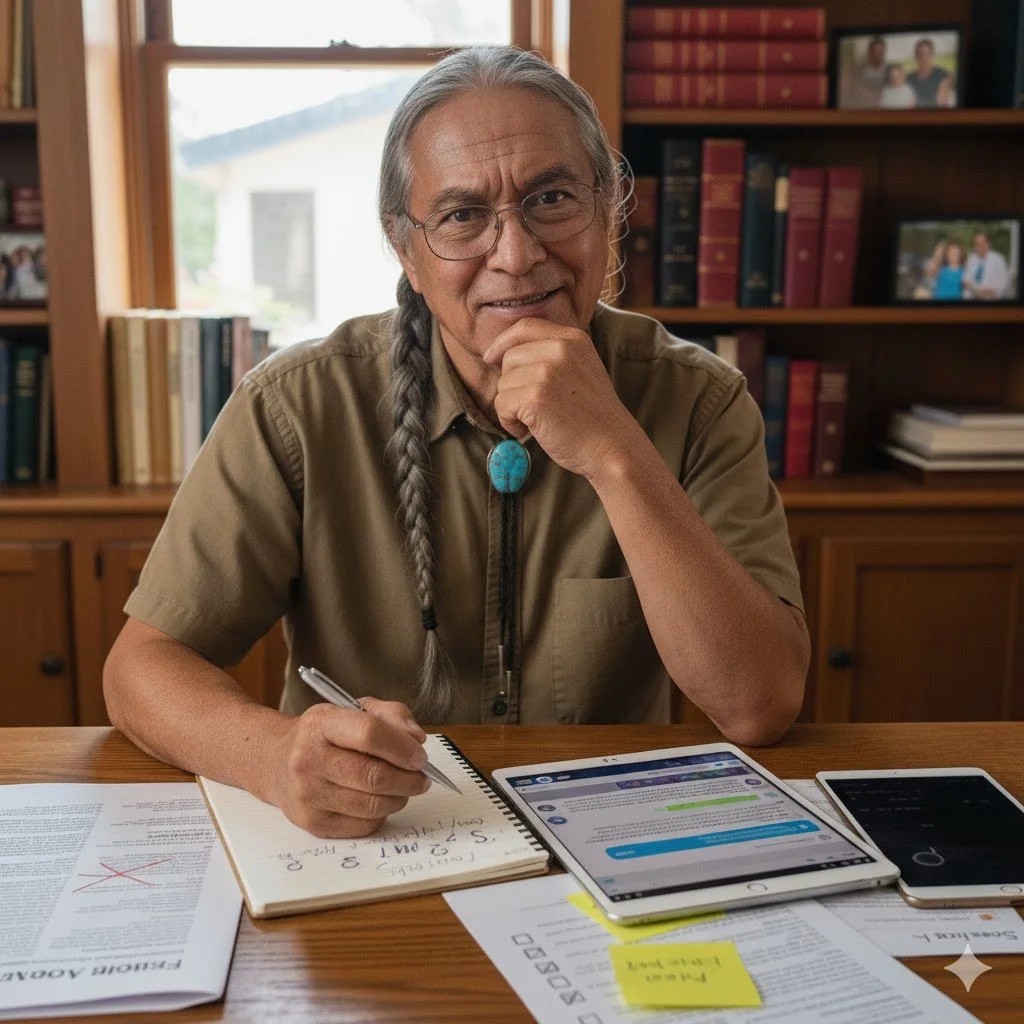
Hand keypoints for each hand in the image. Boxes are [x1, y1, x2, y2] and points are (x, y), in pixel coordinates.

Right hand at [268, 698, 429, 837]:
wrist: (277, 761)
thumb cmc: (324, 735)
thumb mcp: (354, 710)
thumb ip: (392, 715)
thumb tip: (417, 740)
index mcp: (321, 723)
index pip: (370, 733)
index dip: (403, 747)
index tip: (420, 755)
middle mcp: (308, 759)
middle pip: (374, 776)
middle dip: (409, 778)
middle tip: (420, 776)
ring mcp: (308, 794)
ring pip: (373, 805)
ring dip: (400, 797)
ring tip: (403, 787)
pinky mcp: (313, 823)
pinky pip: (364, 826)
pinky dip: (381, 814)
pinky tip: (379, 800)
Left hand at [482, 317, 644, 482]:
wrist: (612, 446)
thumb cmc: (593, 416)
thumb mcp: (581, 369)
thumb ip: (554, 355)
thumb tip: (506, 354)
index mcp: (572, 339)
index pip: (525, 327)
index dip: (502, 342)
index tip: (491, 357)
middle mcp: (560, 349)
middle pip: (509, 358)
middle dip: (512, 384)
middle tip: (533, 407)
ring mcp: (547, 372)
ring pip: (503, 383)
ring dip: (512, 407)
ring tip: (536, 421)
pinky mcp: (535, 396)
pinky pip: (502, 404)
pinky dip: (509, 422)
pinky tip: (529, 430)